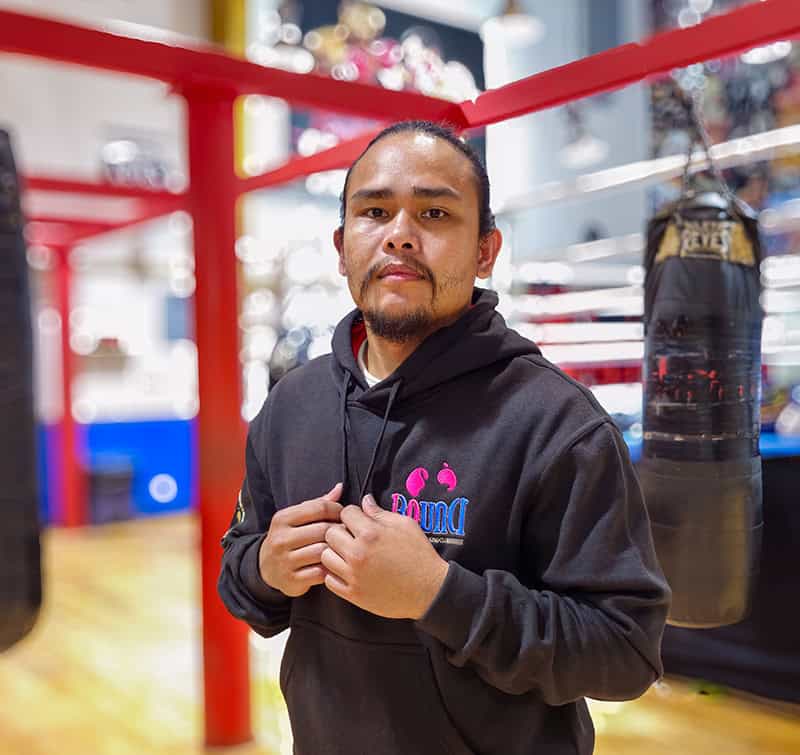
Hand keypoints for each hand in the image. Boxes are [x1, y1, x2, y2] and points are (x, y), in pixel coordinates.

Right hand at [259, 483, 343, 596]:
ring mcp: (285, 561)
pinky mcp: (292, 580)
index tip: (343, 516)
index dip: (337, 510)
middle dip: (341, 531)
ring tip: (344, 549)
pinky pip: (320, 573)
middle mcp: (281, 539)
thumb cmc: (289, 537)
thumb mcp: (296, 518)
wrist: (266, 568)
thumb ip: (318, 504)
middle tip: (350, 533)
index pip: (319, 508)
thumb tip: (340, 487)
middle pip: (324, 530)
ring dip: (337, 551)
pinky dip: (331, 569)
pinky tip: (335, 565)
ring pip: (323, 552)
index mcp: (282, 518)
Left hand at [321, 494, 449, 618]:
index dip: (353, 515)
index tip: (359, 521)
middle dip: (340, 531)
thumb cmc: (420, 556)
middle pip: (330, 533)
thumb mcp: (405, 525)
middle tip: (352, 537)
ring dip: (335, 553)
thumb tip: (365, 501)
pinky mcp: (353, 594)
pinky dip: (335, 574)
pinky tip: (348, 571)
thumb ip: (380, 513)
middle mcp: (358, 553)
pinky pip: (329, 580)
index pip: (345, 513)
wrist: (429, 590)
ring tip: (349, 554)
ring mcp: (354, 575)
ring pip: (325, 556)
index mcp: (371, 533)